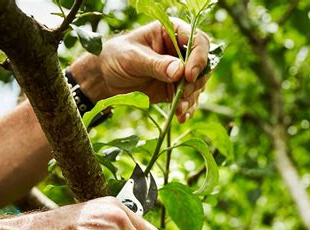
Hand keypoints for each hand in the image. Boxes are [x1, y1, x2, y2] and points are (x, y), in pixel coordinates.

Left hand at [71, 18, 210, 122]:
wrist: (106, 78)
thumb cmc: (116, 57)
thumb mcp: (132, 58)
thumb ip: (155, 64)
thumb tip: (179, 71)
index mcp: (172, 33)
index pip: (198, 41)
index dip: (198, 58)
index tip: (189, 75)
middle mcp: (180, 52)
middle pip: (203, 65)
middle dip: (196, 82)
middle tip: (182, 94)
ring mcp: (180, 72)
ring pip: (198, 85)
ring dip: (191, 98)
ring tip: (179, 109)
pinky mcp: (176, 89)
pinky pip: (189, 99)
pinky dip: (187, 109)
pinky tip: (181, 117)